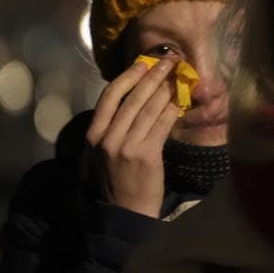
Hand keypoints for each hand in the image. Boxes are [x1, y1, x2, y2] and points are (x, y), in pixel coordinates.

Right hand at [86, 59, 179, 217]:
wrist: (126, 211)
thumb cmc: (118, 178)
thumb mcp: (105, 150)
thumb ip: (115, 125)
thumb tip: (139, 93)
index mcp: (94, 134)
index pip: (109, 96)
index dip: (128, 76)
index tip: (143, 63)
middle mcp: (107, 137)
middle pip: (132, 98)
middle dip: (152, 76)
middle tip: (168, 60)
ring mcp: (126, 146)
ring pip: (148, 109)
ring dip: (165, 89)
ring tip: (176, 76)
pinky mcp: (146, 154)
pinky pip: (161, 125)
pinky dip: (171, 110)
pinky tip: (179, 100)